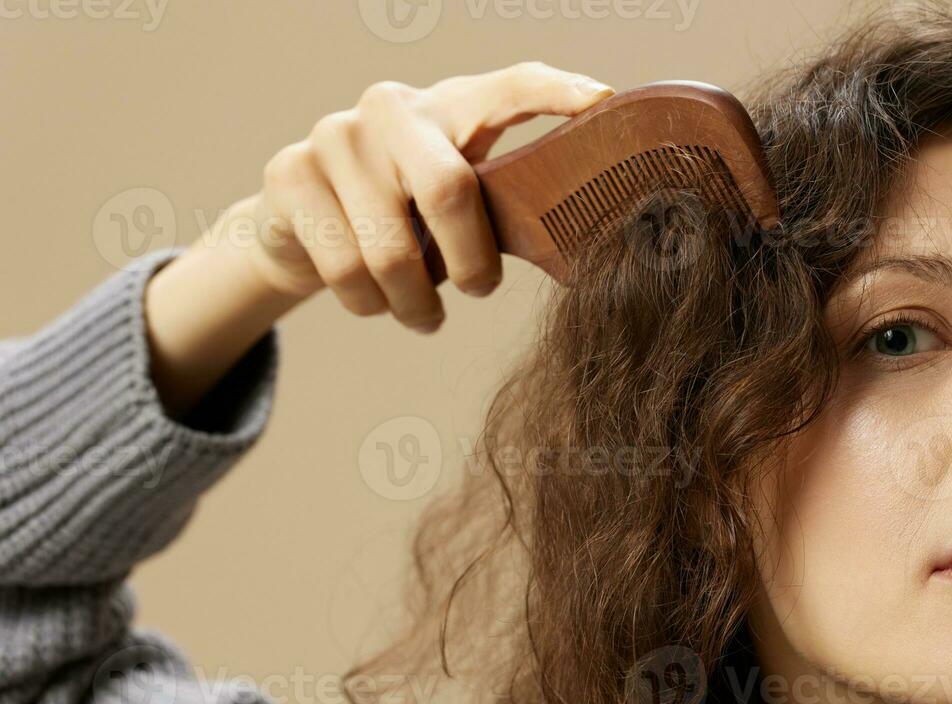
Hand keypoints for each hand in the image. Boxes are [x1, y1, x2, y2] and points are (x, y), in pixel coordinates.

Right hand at [141, 62, 613, 419]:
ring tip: (424, 312)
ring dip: (416, 304)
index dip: (560, 93)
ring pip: (390, 253)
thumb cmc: (405, 212)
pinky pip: (346, 271)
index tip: (605, 103)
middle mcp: (392, 107)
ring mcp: (335, 135)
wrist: (300, 222)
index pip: (513, 86)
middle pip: (450, 190)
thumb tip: (583, 235)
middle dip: (471, 263)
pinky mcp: (290, 175)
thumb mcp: (459, 196)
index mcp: (450, 106)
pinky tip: (378, 300)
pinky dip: (372, 305)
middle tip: (478, 291)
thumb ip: (508, 200)